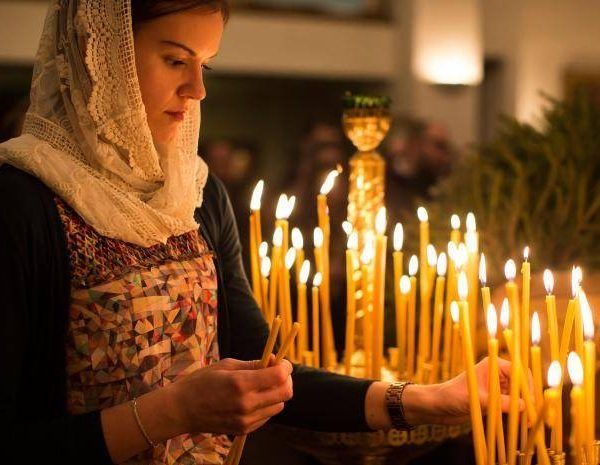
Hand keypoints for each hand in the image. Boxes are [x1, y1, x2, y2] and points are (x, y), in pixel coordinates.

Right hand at [171, 356, 292, 434]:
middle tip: (277, 372)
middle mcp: (246, 404)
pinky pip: (267, 416)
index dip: (285, 366)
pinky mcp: (243, 430)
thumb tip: (274, 361)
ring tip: (263, 385)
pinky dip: (266, 405)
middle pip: (285, 392)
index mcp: (241, 383)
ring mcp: (246, 420)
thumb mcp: (226, 365)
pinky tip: (253, 398)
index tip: (281, 362)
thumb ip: (253, 364)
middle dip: (286, 379)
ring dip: (277, 393)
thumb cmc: (201, 381)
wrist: (181, 410)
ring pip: (279, 406)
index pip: (279, 376)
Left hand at [418, 356, 523, 424]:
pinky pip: (510, 407)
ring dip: (522, 410)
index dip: (527, 386)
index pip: (519, 371)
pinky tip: (518, 426)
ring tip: (527, 425)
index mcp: (493, 365)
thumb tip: (524, 407)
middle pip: (521, 386)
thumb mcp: (477, 400)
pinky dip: (515, 416)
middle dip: (527, 401)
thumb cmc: (452, 396)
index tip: (530, 402)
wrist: (437, 406)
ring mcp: (496, 388)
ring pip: (518, 398)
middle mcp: (496, 375)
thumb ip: (499, 403)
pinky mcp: (494, 401)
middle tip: (532, 418)